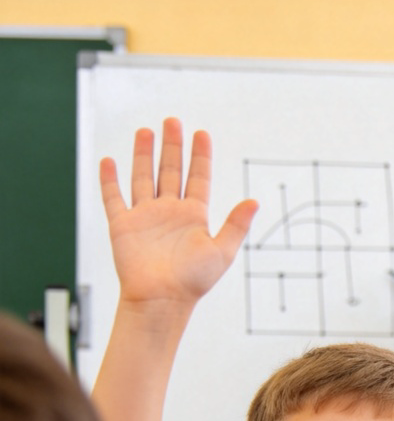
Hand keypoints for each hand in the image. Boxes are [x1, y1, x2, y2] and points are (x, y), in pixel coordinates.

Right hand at [100, 117, 257, 309]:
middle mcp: (169, 212)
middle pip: (171, 171)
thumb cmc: (194, 281)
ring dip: (144, 155)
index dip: (200, 156)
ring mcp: (145, 217)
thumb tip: (255, 201)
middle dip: (172, 146)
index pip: (198, 178)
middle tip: (173, 121)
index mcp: (194, 216)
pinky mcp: (123, 225)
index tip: (202, 133)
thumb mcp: (221, 250)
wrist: (162, 299)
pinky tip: (110, 161)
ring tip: (146, 131)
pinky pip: (114, 197)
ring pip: (143, 177)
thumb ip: (236, 225)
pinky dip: (110, 180)